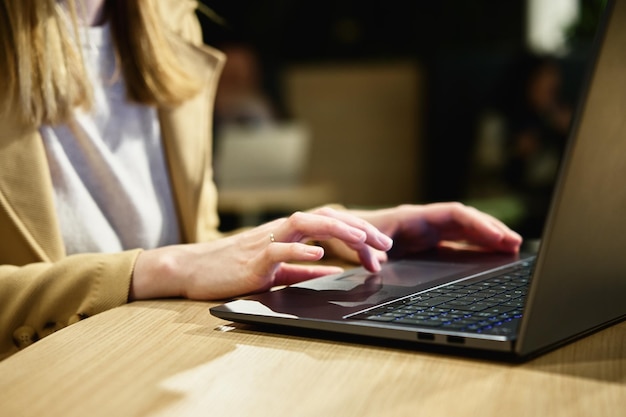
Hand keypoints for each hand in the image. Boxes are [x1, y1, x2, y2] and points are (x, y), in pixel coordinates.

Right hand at [130, 207, 392, 300]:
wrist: (193, 270)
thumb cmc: (232, 269)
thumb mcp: (276, 270)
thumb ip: (305, 270)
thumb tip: (335, 272)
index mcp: (288, 232)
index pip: (330, 223)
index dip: (358, 232)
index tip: (381, 249)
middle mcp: (280, 230)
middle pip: (326, 218)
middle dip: (358, 229)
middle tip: (385, 245)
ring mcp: (266, 240)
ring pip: (306, 224)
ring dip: (338, 231)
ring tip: (362, 240)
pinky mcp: (253, 258)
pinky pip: (279, 250)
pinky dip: (301, 250)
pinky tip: (321, 255)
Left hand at [323, 202, 522, 262]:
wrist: (348, 231)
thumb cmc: (356, 233)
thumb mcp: (361, 241)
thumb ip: (369, 252)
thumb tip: (377, 265)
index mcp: (415, 217)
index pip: (454, 214)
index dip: (477, 224)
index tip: (496, 236)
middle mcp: (427, 221)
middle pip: (467, 220)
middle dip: (492, 229)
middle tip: (516, 243)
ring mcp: (430, 231)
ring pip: (467, 229)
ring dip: (489, 237)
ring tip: (514, 247)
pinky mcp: (430, 242)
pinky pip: (459, 241)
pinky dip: (477, 246)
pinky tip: (493, 253)